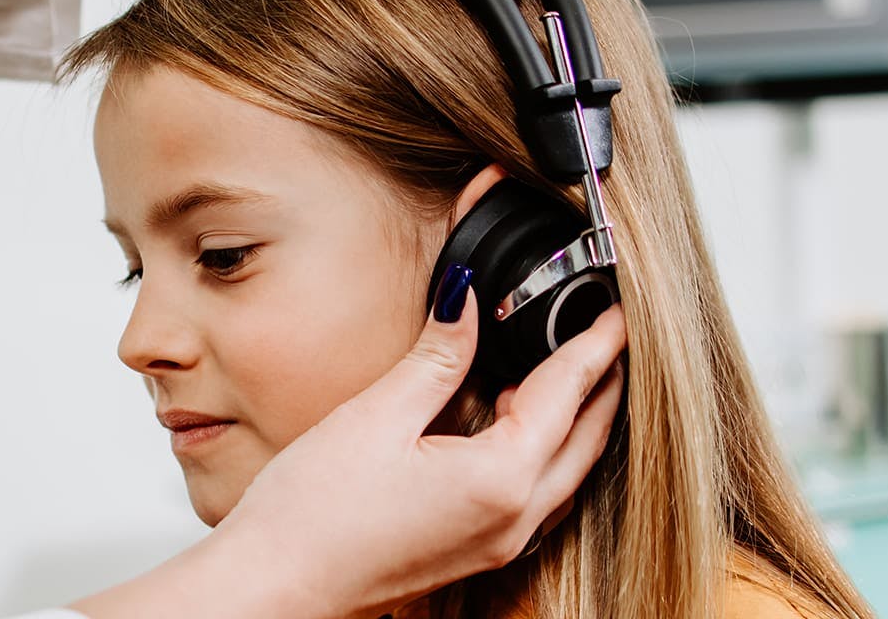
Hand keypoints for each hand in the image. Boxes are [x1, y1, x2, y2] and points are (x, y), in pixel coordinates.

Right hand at [71, 291, 627, 617]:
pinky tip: (511, 430)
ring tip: (564, 374)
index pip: (566, 394)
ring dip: (574, 423)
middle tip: (602, 335)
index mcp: (499, 479)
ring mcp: (495, 544)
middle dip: (599, 384)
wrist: (275, 585)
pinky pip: (534, 498)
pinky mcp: (470, 552)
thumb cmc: (312, 517)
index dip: (591, 345)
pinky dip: (542, 455)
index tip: (612, 312)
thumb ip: (437, 356)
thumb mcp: (377, 415)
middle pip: (584, 439)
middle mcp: (511, 520)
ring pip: (565, 473)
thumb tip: (466, 301)